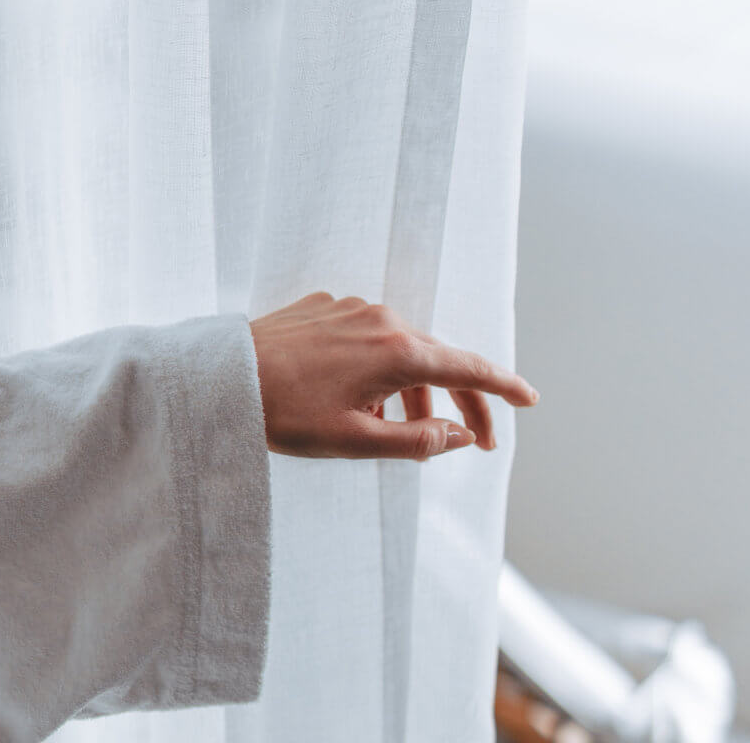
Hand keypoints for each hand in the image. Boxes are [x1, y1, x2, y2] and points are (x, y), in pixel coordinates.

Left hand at [249, 292, 538, 460]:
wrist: (220, 377)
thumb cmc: (283, 413)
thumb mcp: (355, 440)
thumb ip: (418, 440)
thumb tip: (461, 436)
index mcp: (395, 351)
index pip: (467, 368)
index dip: (503, 387)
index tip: (530, 399)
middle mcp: (381, 319)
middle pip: (438, 360)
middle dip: (460, 401)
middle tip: (478, 441)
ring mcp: (352, 309)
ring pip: (400, 352)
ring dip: (410, 392)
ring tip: (392, 432)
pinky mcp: (326, 308)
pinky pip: (368, 341)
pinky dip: (376, 372)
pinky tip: (353, 401)